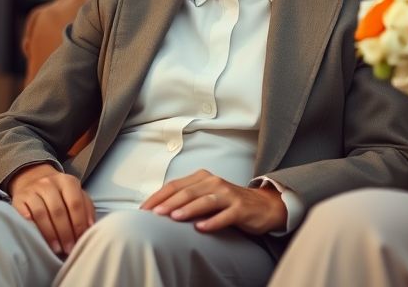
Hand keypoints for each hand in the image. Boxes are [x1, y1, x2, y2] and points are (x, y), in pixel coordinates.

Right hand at [8, 163, 95, 256]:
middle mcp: (49, 183)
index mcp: (68, 181)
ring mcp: (33, 190)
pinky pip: (25, 214)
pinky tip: (37, 237)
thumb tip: (90, 227)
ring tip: (56, 248)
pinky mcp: (19, 198)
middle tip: (69, 249)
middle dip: (65, 233)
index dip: (78, 224)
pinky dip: (32, 226)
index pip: (75, 203)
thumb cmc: (59, 193)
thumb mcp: (75, 194)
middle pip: (59, 211)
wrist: (33, 179)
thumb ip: (86, 208)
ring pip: (41, 214)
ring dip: (50, 234)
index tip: (80, 240)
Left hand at [140, 169, 286, 234]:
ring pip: (206, 201)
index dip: (159, 196)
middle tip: (155, 214)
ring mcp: (229, 195)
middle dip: (170, 202)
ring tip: (174, 217)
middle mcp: (215, 183)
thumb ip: (186, 199)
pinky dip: (213, 221)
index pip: (175, 185)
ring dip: (189, 209)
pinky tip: (201, 228)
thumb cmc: (228, 202)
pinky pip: (225, 215)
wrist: (263, 205)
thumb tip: (158, 210)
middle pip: (188, 192)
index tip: (144, 210)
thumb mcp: (206, 195)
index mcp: (203, 178)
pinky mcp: (241, 209)